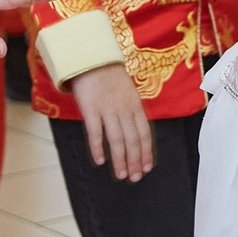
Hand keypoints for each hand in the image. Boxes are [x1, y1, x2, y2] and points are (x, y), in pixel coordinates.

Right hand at [70, 63, 154, 180]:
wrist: (92, 58)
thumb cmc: (110, 77)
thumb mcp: (128, 92)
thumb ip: (132, 112)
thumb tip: (135, 133)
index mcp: (135, 106)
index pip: (144, 134)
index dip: (146, 152)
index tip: (146, 168)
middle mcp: (124, 109)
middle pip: (132, 140)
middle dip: (135, 161)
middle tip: (134, 177)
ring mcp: (107, 109)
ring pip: (116, 139)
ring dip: (119, 159)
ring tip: (121, 175)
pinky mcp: (91, 109)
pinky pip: (95, 132)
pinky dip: (97, 148)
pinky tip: (100, 161)